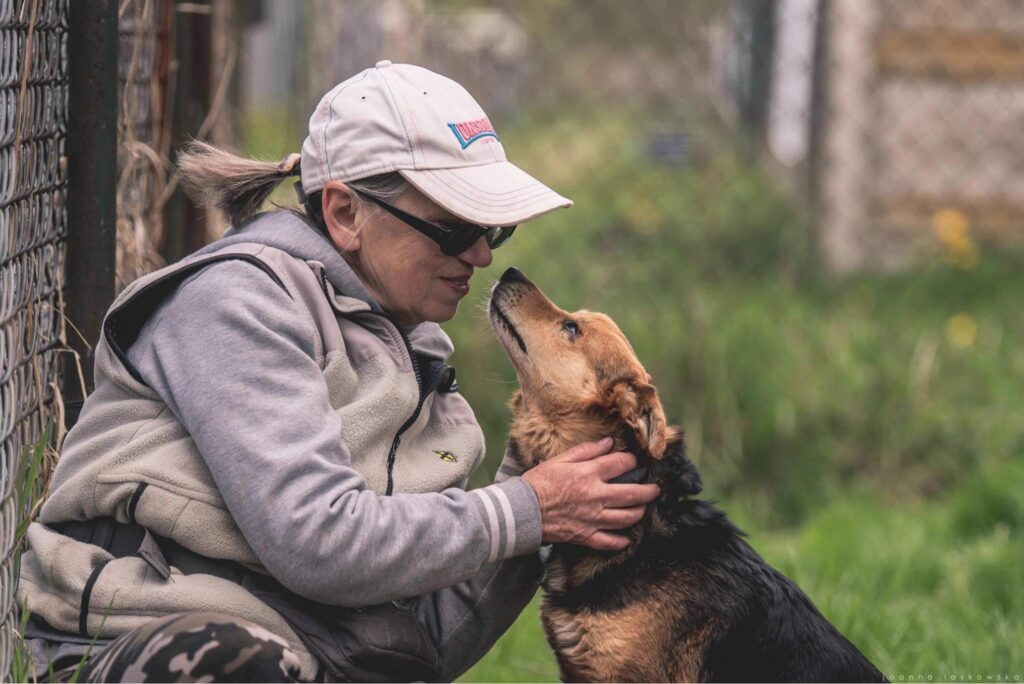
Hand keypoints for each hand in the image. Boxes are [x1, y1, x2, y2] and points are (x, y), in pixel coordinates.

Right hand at [522, 437, 659, 550]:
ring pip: (627, 518)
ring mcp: (593, 518)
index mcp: (589, 474)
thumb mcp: (560, 459)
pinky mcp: (586, 536)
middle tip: (656, 490)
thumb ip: (587, 451)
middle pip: (633, 493)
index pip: (621, 464)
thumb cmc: (538, 482)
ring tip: (642, 509)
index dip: (631, 461)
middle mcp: (596, 496)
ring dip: (639, 512)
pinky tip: (627, 539)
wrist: (522, 510)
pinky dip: (621, 541)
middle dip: (649, 491)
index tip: (634, 462)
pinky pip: (610, 542)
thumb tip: (608, 443)